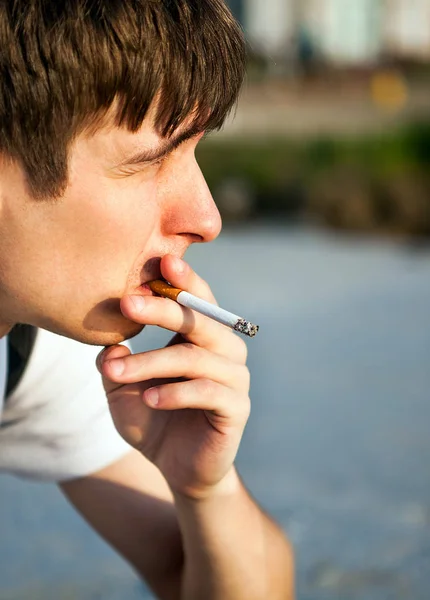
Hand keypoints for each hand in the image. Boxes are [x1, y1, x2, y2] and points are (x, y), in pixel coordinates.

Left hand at [97, 255, 250, 499]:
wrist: (177, 468)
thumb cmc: (153, 418)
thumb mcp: (123, 388)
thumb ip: (115, 361)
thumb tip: (109, 343)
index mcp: (202, 336)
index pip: (198, 300)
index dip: (183, 281)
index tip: (160, 263)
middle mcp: (224, 350)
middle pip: (199, 320)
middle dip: (163, 309)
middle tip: (127, 304)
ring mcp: (235, 379)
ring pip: (196, 358)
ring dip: (153, 362)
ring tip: (116, 373)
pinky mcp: (237, 408)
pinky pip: (208, 393)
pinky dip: (176, 394)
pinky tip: (149, 400)